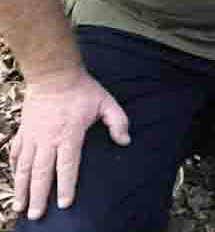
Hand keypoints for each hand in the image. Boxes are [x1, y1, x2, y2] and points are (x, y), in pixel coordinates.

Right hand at [9, 68, 129, 219]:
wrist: (53, 74)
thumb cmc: (82, 90)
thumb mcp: (106, 103)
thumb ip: (118, 122)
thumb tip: (125, 141)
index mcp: (69, 135)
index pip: (67, 166)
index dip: (65, 186)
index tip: (64, 203)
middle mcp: (48, 139)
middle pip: (41, 173)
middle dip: (38, 196)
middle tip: (37, 216)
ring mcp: (32, 136)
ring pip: (23, 167)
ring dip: (21, 188)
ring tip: (20, 207)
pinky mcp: (23, 131)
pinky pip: (16, 153)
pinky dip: (13, 168)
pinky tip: (14, 180)